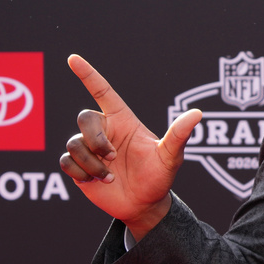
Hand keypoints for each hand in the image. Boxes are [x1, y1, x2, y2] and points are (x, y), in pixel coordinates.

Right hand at [58, 54, 201, 238]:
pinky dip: (81, 173)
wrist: (144, 205)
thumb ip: (179, 135)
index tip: (73, 59)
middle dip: (96, 140)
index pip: (103, 92)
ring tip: (110, 177)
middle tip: (114, 158)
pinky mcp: (78, 166)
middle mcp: (105, 130)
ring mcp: (90, 148)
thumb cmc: (159, 177)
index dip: (88, 75)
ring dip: (92, 163)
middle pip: (84, 118)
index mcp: (123, 120)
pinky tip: (97, 182)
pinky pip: (65, 161)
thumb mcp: (171, 157)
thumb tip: (197, 113)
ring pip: (74, 143)